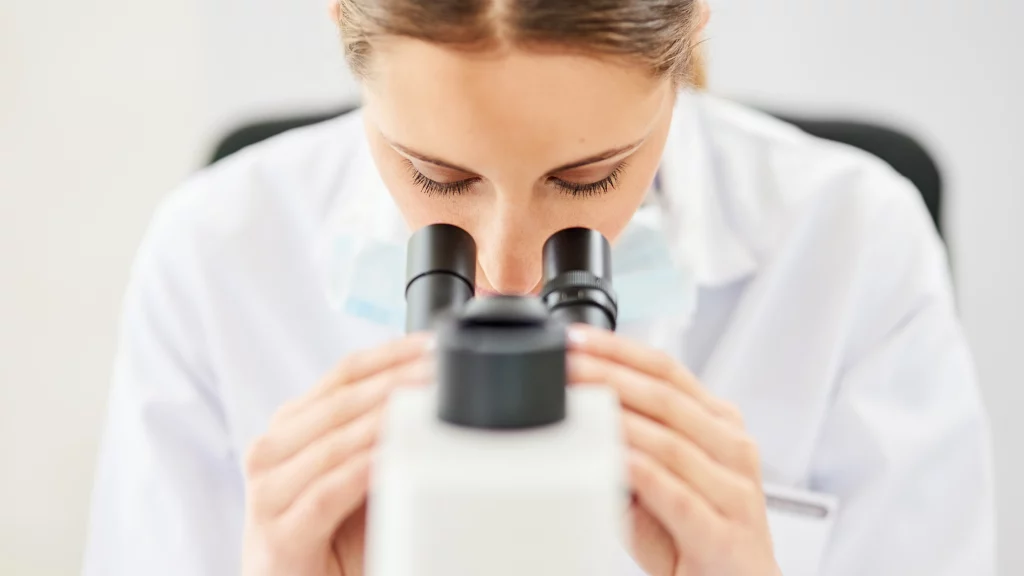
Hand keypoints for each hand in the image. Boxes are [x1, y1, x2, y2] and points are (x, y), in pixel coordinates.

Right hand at [241, 333, 434, 575]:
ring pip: (334, 442)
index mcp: (293, 429)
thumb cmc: (336, 541)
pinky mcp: (278, 537)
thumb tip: (436, 395)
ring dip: (386, 420)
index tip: (433, 343)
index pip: (344, 374)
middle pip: (340, 400)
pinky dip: (362, 472)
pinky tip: (392, 459)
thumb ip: (384, 437)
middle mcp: (273, 452)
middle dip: (397, 381)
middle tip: (440, 370)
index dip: (391, 354)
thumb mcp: (363, 477)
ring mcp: (268, 494)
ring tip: (426, 405)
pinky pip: (327, 494)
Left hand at [566, 325, 779, 575]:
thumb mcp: (662, 478)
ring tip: (578, 403)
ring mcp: (734, 490)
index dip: (620, 351)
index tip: (577, 340)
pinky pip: (676, 492)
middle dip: (609, 375)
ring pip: (669, 440)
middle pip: (666, 397)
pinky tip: (612, 458)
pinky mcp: (724, 533)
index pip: (667, 371)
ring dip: (617, 418)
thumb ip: (631, 443)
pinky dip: (640, 471)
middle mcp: (733, 449)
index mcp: (719, 426)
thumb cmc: (695, 537)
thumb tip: (577, 410)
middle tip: (567, 365)